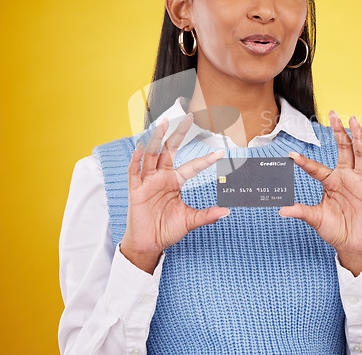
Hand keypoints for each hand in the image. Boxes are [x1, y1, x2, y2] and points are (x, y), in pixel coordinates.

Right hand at [120, 114, 228, 273]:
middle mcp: (162, 177)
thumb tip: (226, 211)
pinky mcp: (135, 190)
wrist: (148, 244)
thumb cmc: (166, 229)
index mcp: (175, 181)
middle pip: (169, 151)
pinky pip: (135, 172)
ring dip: (156, 140)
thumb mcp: (189, 220)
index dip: (206, 160)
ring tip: (163, 124)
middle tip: (187, 119)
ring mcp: (147, 182)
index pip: (192, 166)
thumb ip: (206, 215)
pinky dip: (136, 160)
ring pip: (152, 156)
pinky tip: (140, 148)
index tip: (220, 152)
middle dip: (178, 135)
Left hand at [279, 110, 361, 275]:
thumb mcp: (315, 218)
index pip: (316, 167)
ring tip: (353, 121)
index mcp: (330, 182)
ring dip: (356, 138)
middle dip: (338, 132)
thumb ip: (301, 211)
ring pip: (359, 155)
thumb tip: (281, 210)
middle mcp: (345, 178)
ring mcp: (359, 182)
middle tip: (333, 114)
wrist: (353, 245)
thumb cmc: (335, 230)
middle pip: (343, 150)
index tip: (291, 155)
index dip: (304, 162)